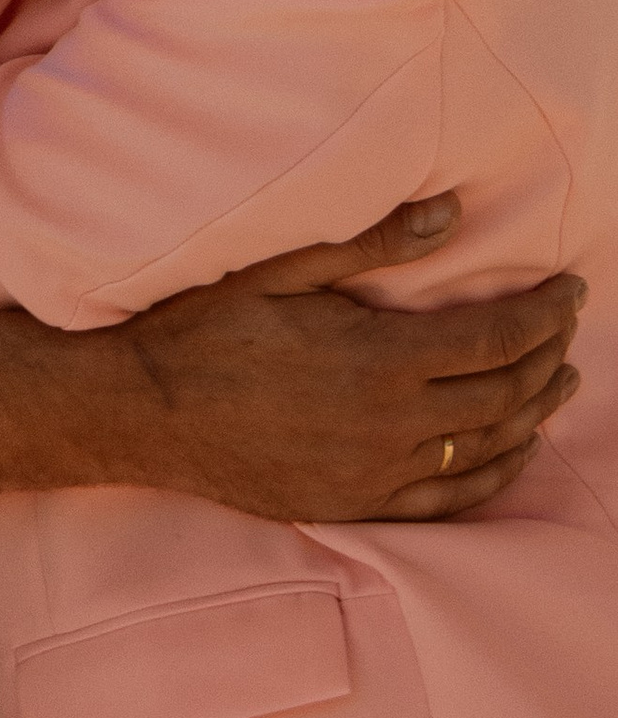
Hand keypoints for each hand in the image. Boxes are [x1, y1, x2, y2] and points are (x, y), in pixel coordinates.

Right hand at [121, 191, 583, 521]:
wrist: (145, 413)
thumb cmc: (204, 330)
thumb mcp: (282, 269)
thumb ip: (373, 245)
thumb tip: (451, 213)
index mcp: (379, 358)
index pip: (495, 337)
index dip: (545, 312)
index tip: (572, 288)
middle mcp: (393, 424)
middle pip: (505, 392)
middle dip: (549, 356)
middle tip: (568, 327)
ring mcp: (378, 473)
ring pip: (488, 447)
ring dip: (535, 411)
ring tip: (561, 382)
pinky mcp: (358, 504)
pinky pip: (451, 500)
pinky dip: (497, 473)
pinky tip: (514, 450)